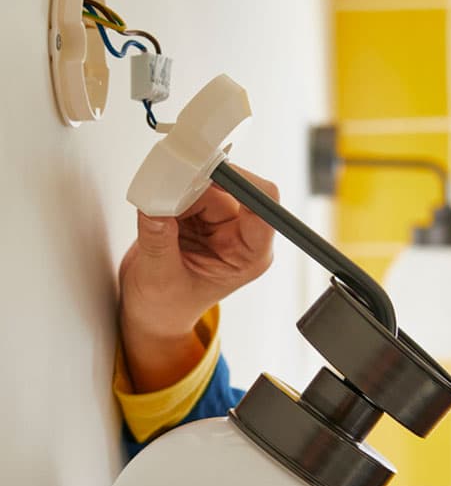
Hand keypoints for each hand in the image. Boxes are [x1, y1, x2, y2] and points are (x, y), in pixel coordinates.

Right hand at [119, 165, 277, 390]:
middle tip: (163, 189)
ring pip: (204, 184)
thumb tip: (155, 204)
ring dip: (176, 191)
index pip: (263, 206)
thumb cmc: (166, 308)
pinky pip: (186, 187)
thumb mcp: (159, 279)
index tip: (206, 171)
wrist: (152, 314)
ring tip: (155, 214)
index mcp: (249, 256)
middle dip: (195, 185)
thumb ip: (158, 240)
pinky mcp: (199, 213)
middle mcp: (240, 235)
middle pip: (230, 188)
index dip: (240, 181)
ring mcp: (220, 222)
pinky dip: (167, 192)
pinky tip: (155, 211)